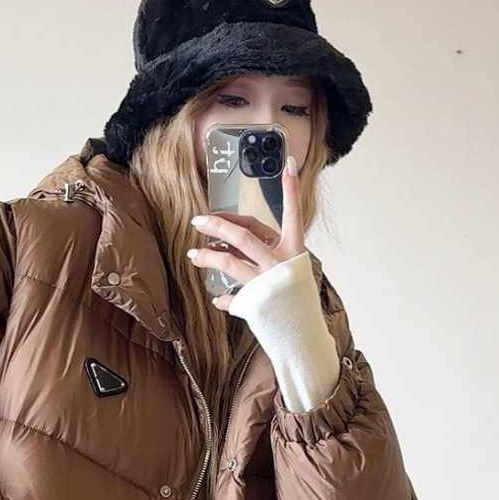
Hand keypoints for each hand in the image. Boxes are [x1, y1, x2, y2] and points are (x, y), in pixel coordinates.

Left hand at [187, 154, 306, 312]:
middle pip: (242, 236)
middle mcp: (281, 263)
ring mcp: (267, 282)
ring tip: (195, 256)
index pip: (293, 214)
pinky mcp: (255, 303)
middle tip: (198, 221)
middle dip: (217, 225)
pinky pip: (230, 296)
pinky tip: (220, 299)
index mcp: (294, 250)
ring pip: (228, 262)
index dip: (290, 189)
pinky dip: (224, 297)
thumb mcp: (286, 269)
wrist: (303, 335)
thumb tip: (223, 241)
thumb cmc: (294, 300)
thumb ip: (258, 252)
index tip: (287, 164)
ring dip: (208, 256)